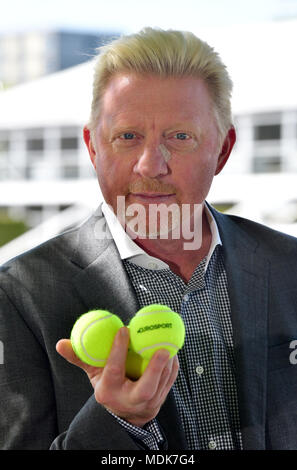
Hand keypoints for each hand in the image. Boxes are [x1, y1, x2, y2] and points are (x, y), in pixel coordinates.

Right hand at [56, 326, 178, 427]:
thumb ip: (80, 358)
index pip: (114, 369)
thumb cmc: (107, 385)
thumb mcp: (93, 374)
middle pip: (145, 388)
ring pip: (162, 384)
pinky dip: (172, 367)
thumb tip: (60, 343)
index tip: (124, 329)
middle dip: (155, 369)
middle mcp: (129, 400)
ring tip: (169, 344)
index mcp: (110, 390)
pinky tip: (173, 350)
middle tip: (162, 348)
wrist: (125, 412)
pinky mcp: (160, 400)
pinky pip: (170, 382)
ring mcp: (147, 403)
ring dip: (167, 365)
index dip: (118, 350)